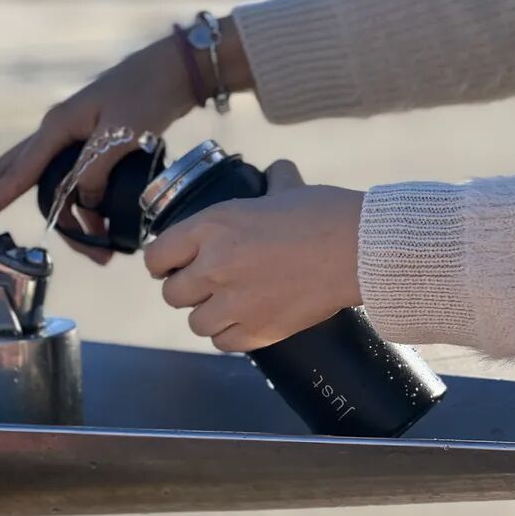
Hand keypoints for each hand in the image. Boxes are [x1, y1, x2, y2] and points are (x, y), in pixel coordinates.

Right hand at [0, 16, 252, 263]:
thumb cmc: (147, 94)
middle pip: (10, 174)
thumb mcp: (121, 135)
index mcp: (57, 128)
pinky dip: (80, 206)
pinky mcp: (90, 142)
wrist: (172, 71)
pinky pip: (70, 179)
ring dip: (65, 220)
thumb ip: (96, 171)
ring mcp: (71, 136)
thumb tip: (83, 205)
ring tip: (98, 254)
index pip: (13, 173)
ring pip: (45, 183)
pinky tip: (98, 224)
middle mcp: (56, 132)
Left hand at [144, 161, 363, 351]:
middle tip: (206, 284)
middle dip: (186, 289)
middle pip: (172, 294)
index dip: (163, 262)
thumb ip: (271, 182)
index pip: (156, 256)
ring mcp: (234, 302)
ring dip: (208, 314)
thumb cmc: (324, 213)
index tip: (173, 264)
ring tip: (227, 305)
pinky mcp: (257, 331)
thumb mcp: (286, 189)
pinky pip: (222, 343)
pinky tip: (244, 320)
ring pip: (195, 323)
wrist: (358, 250)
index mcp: (212, 226)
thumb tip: (277, 172)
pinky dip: (230, 334)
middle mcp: (213, 266)